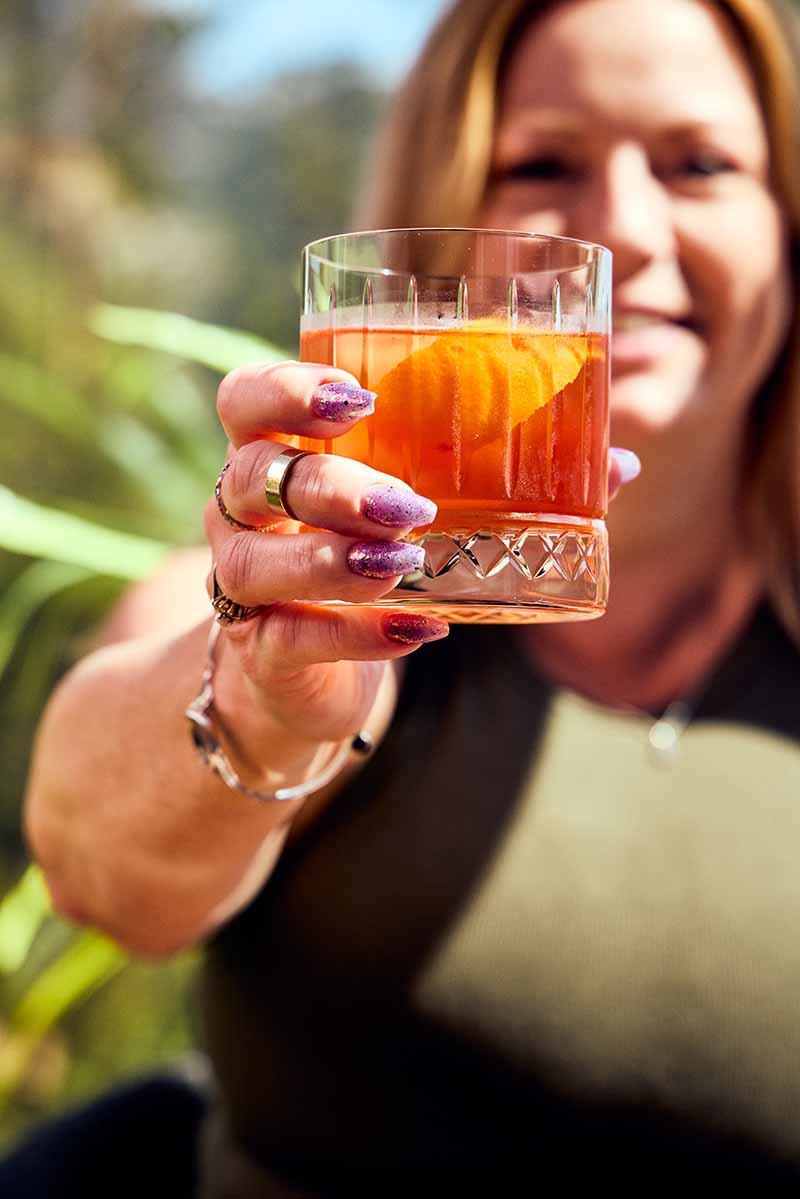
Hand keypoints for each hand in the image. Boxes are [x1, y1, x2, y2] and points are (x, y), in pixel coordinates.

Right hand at [206, 361, 641, 750]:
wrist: (309, 670)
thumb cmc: (371, 561)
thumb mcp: (424, 512)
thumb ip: (508, 483)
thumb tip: (620, 465)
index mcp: (277, 453)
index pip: (245, 400)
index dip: (286, 391)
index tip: (358, 399)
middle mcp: (241, 513)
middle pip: (254, 479)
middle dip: (331, 486)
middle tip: (409, 504)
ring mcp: (242, 584)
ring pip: (256, 564)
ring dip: (332, 562)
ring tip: (406, 564)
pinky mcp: (261, 650)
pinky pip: (291, 640)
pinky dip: (357, 636)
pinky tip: (419, 631)